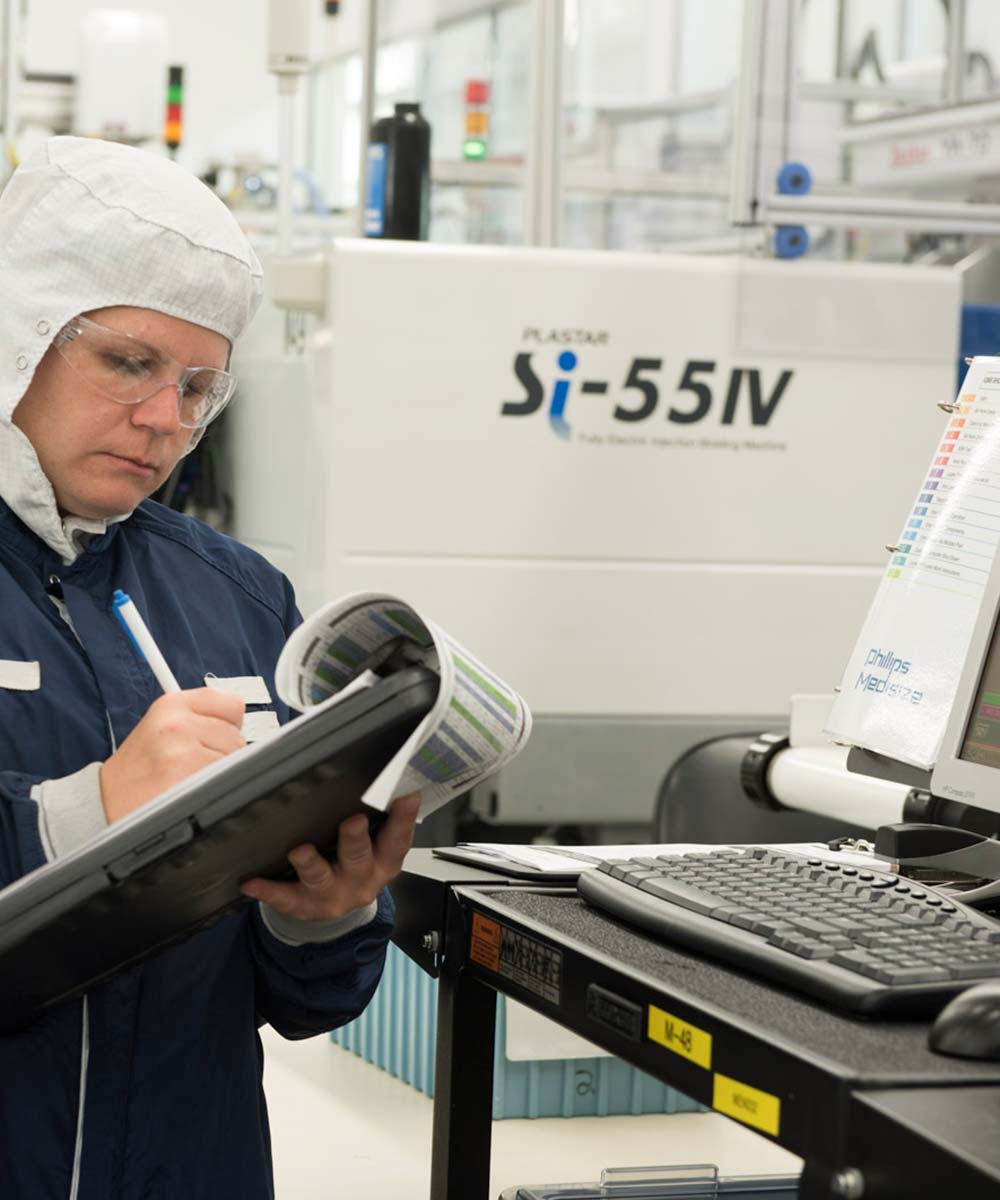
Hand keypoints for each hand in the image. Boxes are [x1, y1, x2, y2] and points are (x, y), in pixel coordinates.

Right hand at [99, 687, 245, 822]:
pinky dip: (212, 792)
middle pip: (237, 738)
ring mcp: (180, 751)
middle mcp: (176, 723)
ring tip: (188, 779)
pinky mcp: (184, 780)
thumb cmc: (140, 768)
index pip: (233, 704)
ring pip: (233, 763)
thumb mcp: (163, 726)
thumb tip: (242, 729)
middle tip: (192, 766)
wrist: (104, 800)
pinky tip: (188, 793)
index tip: (214, 737)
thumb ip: (201, 719)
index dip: (229, 725)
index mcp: (172, 704)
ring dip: (218, 775)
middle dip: (223, 755)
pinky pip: (222, 783)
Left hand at [239, 791, 420, 920]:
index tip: (406, 794)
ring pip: (321, 879)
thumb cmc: (355, 862)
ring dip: (311, 864)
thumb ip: (377, 813)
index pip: (397, 840)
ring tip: (300, 851)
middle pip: (359, 858)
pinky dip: (268, 891)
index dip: (404, 818)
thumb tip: (381, 770)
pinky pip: (285, 899)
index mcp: (384, 861)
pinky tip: (251, 883)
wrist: (336, 903)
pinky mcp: (305, 907)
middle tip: (352, 821)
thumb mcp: (375, 844)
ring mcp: (333, 896)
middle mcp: (362, 880)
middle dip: (355, 840)